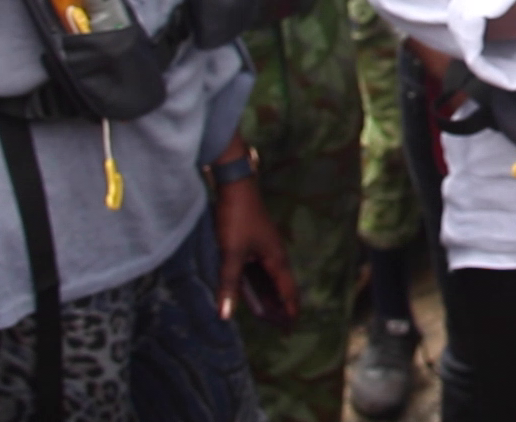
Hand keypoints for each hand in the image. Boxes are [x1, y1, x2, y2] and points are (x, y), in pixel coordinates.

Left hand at [213, 170, 297, 321]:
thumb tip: (226, 315)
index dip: (290, 311)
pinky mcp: (254, 240)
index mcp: (276, 258)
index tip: (290, 330)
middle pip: (282, 285)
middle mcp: (275, 253)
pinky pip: (260, 268)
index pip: (289, 291)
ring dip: (268, 294)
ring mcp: (265, 246)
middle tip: (277, 326)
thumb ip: (228, 284)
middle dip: (281, 306)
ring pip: (270, 276)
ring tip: (263, 312)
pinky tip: (245, 287)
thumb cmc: (236, 218)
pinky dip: (257, 282)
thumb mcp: (230, 253)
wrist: (234, 185)